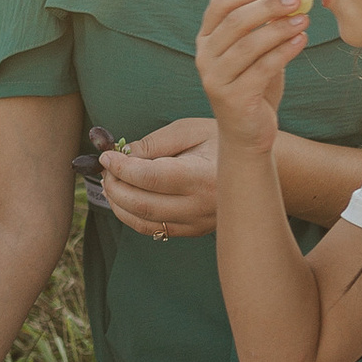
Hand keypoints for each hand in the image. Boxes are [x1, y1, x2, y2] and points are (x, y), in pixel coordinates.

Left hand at [99, 115, 220, 237]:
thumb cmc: (223, 141)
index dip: (121, 168)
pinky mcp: (195, 230)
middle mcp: (200, 206)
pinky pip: (156, 230)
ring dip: (119, 204)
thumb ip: (155, 144)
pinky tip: (126, 199)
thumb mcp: (191, 131)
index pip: (149, 177)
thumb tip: (121, 154)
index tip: (106, 156)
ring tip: (111, 183)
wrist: (257, 168)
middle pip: (142, 204)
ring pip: (145, 223)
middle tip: (105, 170)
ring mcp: (198, 223)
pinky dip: (134, 216)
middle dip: (114, 187)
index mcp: (201, 176)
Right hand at [194, 0, 313, 155]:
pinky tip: (301, 41)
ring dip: (280, 29)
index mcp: (206, 39)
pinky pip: (262, 68)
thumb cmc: (254, 86)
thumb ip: (264, 28)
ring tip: (304, 21)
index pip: (219, 5)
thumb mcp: (255, 53)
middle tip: (296, 0)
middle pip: (235, 22)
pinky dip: (284, 52)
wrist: (247, 132)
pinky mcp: (232, 98)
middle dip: (268, 7)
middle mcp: (204, 57)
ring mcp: (215, 79)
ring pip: (249, 45)